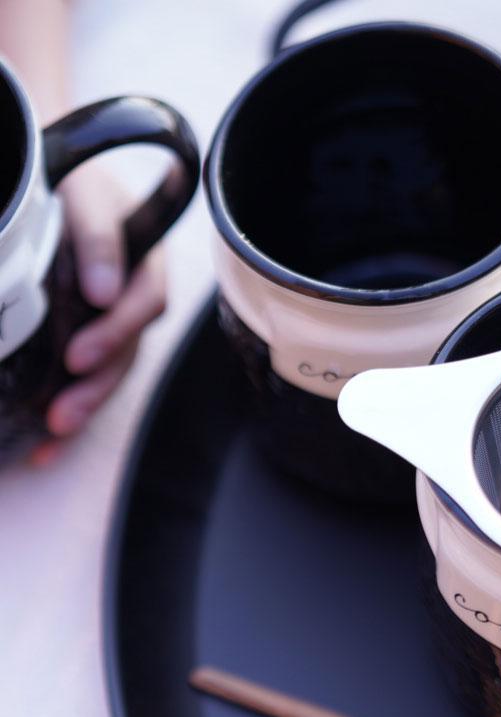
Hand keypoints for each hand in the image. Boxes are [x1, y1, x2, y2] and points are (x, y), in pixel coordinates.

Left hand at [32, 163, 166, 463]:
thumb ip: (96, 235)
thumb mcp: (81, 192)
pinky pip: (85, 379)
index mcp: (144, 256)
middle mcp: (132, 292)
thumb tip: (105, 292)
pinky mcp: (85, 338)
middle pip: (128, 347)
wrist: (44, 173)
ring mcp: (111, 319)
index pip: (146, 298)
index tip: (77, 352)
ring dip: (84, 405)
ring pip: (109, 370)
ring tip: (53, 432)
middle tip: (61, 410)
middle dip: (96, 384)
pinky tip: (44, 447)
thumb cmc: (65, 175)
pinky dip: (67, 411)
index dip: (116, 328)